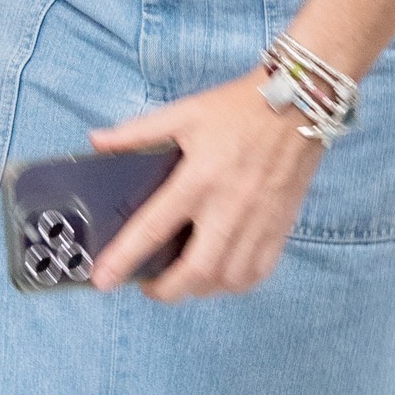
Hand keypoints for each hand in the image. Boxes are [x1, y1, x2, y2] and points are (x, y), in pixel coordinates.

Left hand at [88, 73, 320, 301]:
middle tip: (149, 286)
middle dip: (166, 290)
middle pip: (195, 270)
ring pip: (227, 279)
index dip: (124, 258)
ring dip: (199, 288)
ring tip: (183, 279)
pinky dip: (234, 283)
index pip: (153, 228)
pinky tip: (220, 273)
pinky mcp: (280, 228)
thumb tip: (96, 141)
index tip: (102, 281)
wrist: (297, 104)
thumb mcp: (183, 113)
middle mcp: (228, 207)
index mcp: (198, 178)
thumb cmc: (236, 109)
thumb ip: (138, 132)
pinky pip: (257, 274)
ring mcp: (257, 222)